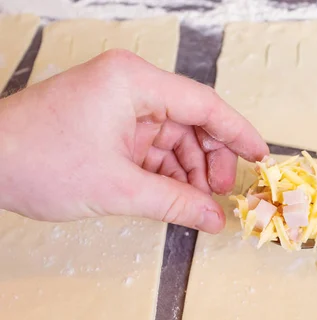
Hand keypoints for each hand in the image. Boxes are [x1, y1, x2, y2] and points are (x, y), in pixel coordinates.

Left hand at [0, 49, 267, 232]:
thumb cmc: (36, 160)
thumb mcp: (117, 187)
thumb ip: (174, 202)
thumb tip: (214, 218)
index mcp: (134, 82)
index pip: (203, 104)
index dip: (237, 132)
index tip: (260, 156)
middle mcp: (130, 86)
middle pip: (191, 121)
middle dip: (210, 159)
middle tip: (221, 193)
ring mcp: (119, 106)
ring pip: (174, 137)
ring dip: (189, 170)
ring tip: (198, 202)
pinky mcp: (110, 126)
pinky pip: (152, 148)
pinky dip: (167, 172)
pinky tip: (177, 196)